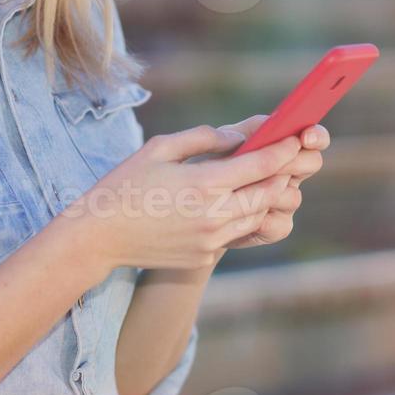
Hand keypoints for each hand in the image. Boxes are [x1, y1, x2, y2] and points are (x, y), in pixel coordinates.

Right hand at [64, 122, 311, 273]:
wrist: (100, 235)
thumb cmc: (126, 184)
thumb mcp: (160, 147)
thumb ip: (204, 138)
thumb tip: (238, 137)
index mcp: (205, 183)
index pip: (263, 165)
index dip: (285, 150)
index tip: (294, 138)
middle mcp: (215, 215)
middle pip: (270, 193)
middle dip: (282, 173)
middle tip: (285, 158)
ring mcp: (211, 241)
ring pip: (257, 216)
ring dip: (264, 196)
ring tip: (260, 178)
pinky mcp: (204, 257)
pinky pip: (235, 234)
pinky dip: (240, 216)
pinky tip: (231, 202)